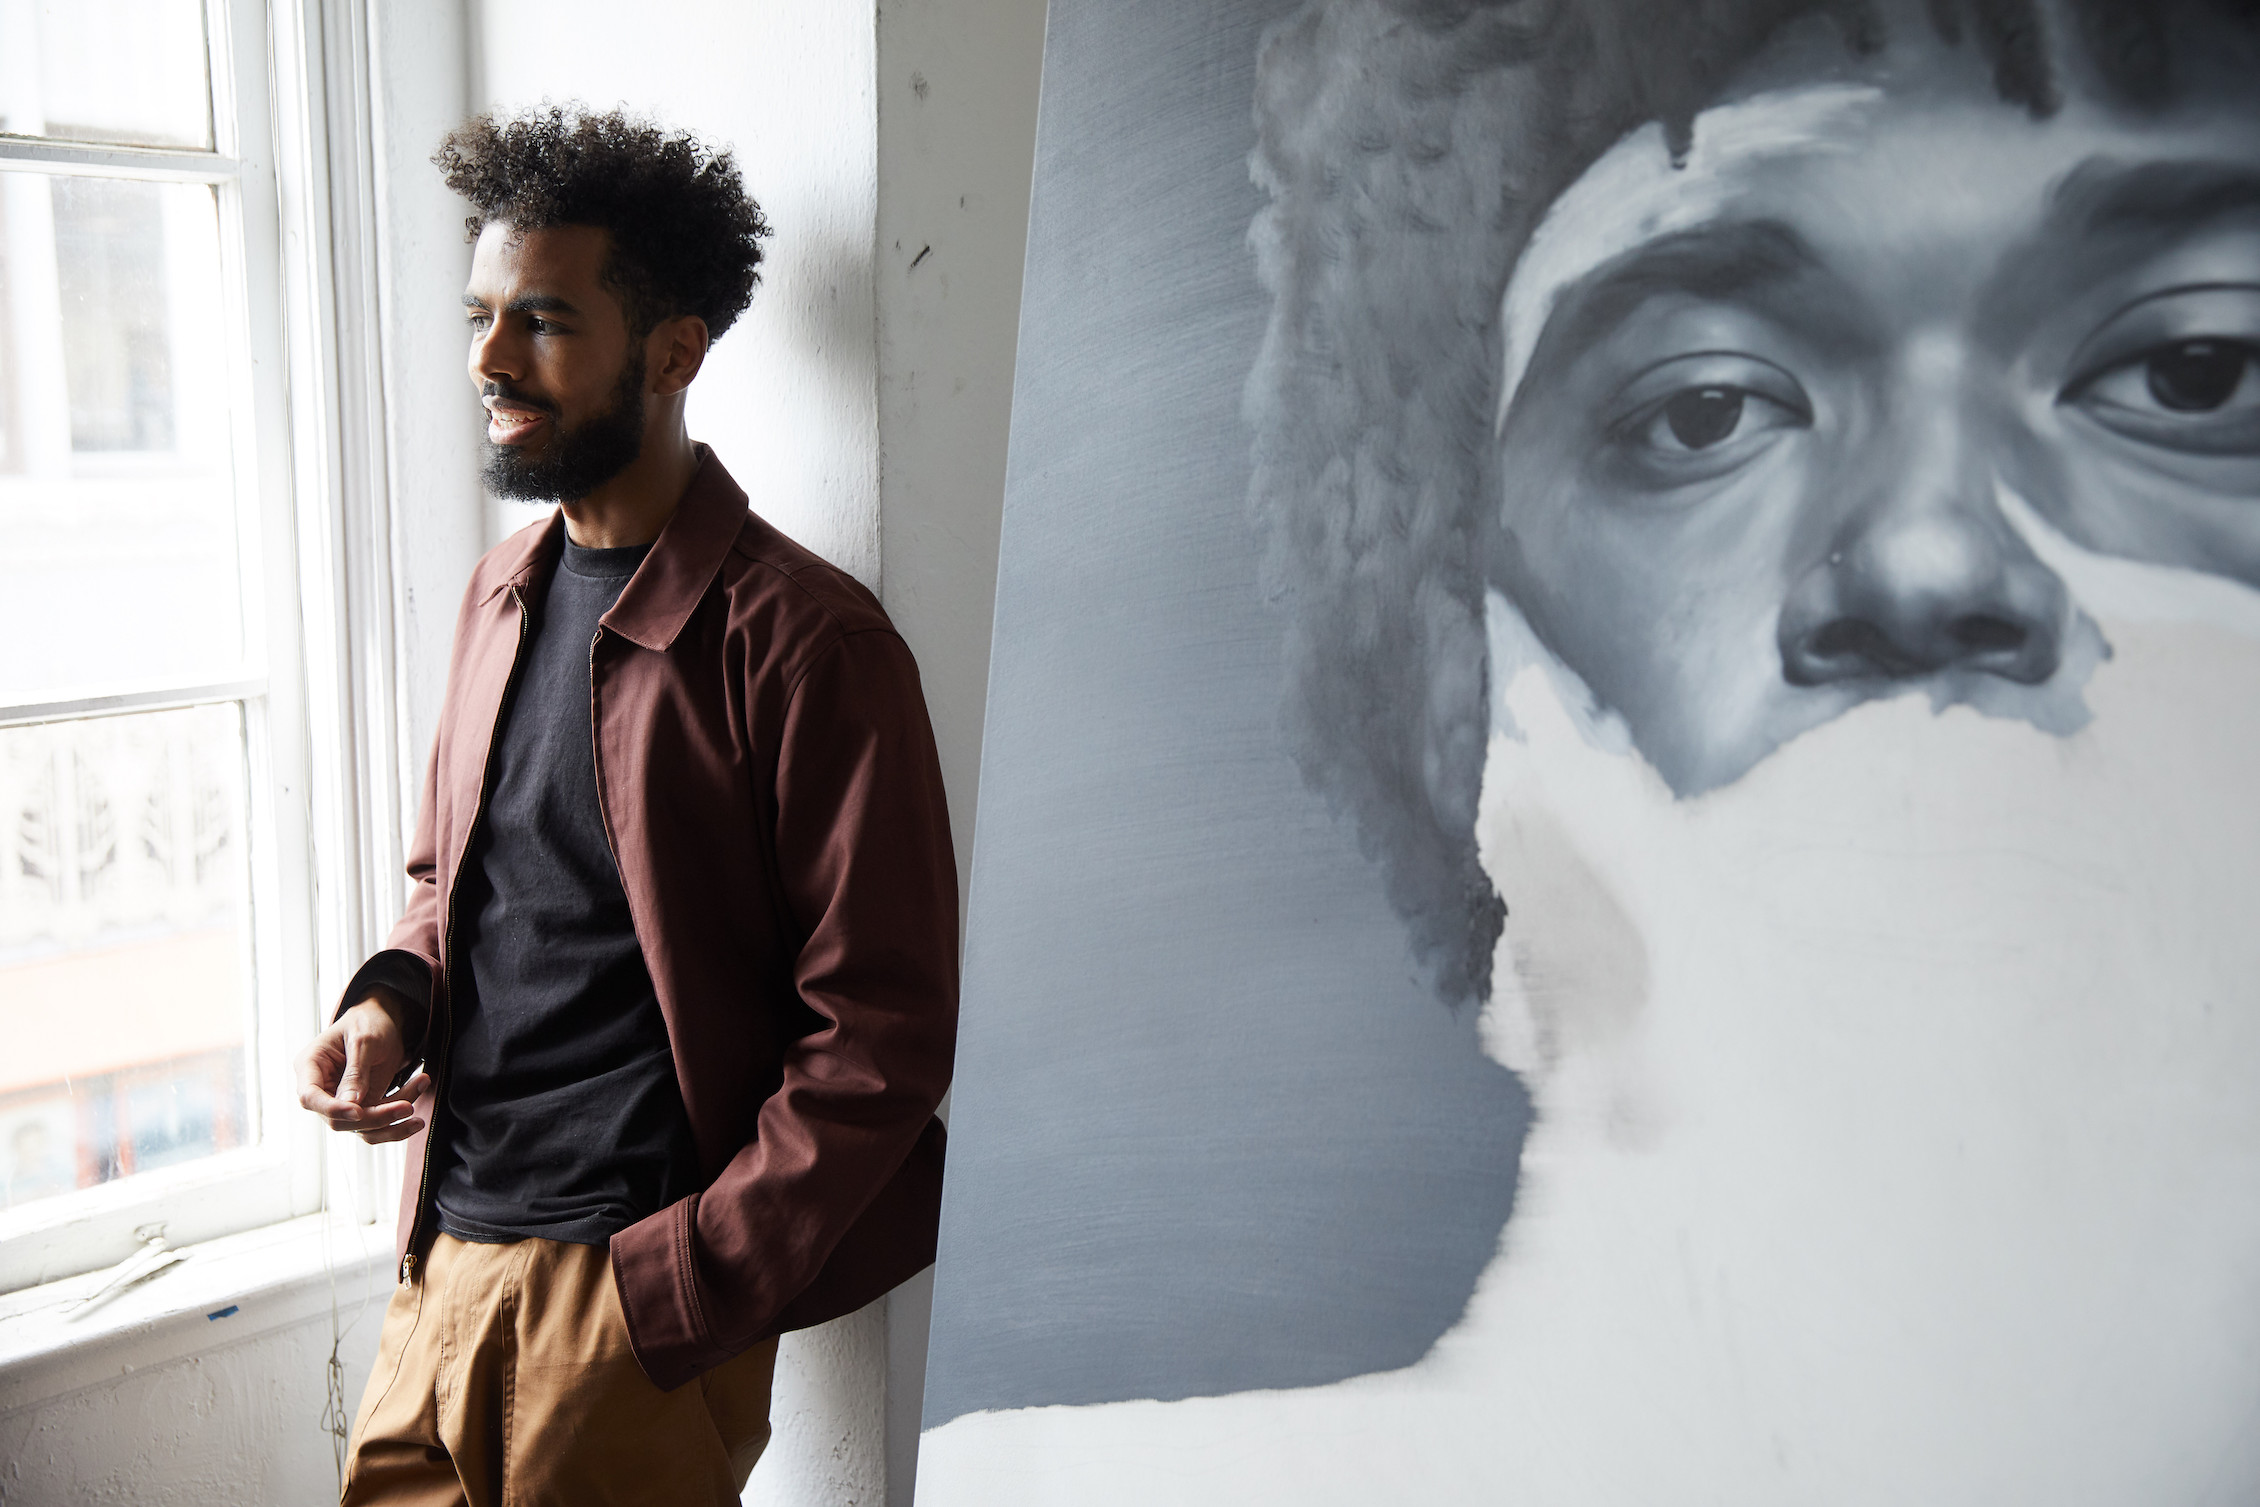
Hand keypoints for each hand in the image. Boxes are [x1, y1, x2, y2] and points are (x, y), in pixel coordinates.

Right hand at [297, 995, 430, 1143]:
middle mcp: (322, 1089)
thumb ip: (356, 1072)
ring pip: (362, 1128)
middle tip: (408, 1106)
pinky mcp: (362, 1108)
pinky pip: (378, 1124)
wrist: (384, 1020)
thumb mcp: (365, 1041)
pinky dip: (400, 1118)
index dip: (332, 1109)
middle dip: (375, 1117)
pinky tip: (420, 1093)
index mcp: (311, 1066)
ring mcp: (341, 1102)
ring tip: (421, 1093)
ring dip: (394, 1121)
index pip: (310, 1098)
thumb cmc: (368, 1022)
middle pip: (338, 1120)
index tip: (359, 1112)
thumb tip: (352, 1106)